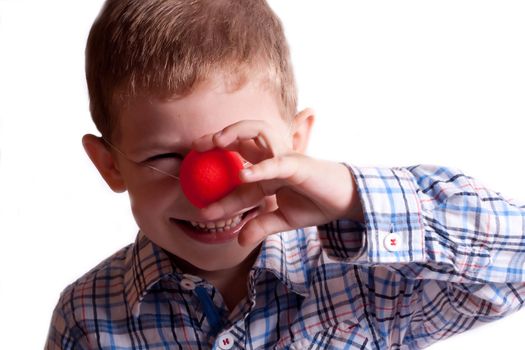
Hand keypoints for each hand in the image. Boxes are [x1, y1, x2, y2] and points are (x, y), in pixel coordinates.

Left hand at [192, 119, 362, 245]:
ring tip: (216, 142)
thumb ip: (261, 226)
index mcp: (266, 173)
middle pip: (241, 139)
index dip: (218, 193)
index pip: (235, 180)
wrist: (344, 203)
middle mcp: (272, 160)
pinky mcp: (298, 164)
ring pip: (258, 133)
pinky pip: (277, 163)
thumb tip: (240, 241)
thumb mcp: (283, 219)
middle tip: (195, 147)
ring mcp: (284, 158)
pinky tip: (242, 175)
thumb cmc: (314, 204)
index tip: (201, 209)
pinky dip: (260, 168)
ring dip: (236, 134)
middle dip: (217, 139)